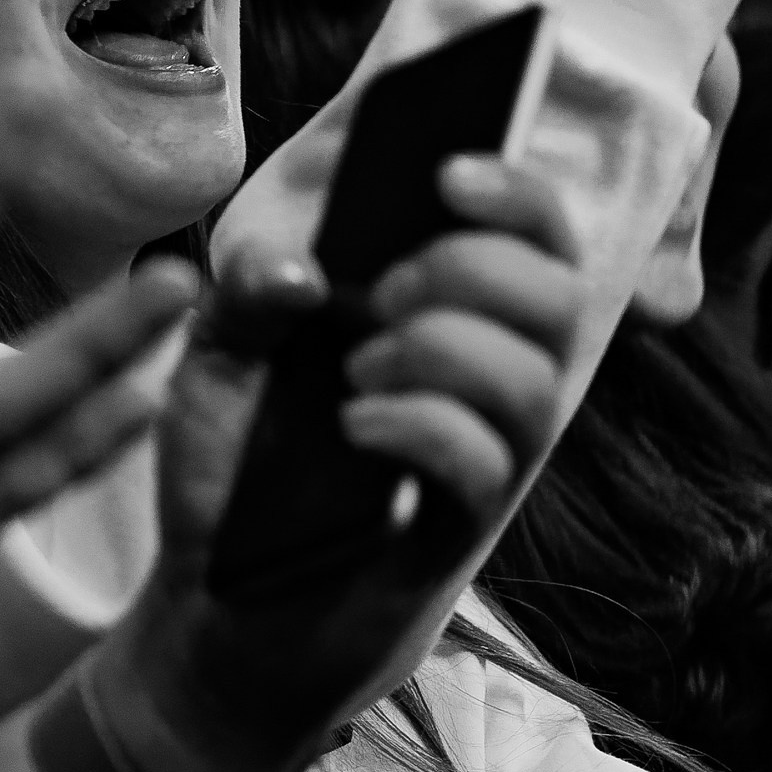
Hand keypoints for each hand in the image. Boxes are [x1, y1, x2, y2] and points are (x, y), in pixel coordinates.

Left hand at [88, 157, 582, 771]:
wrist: (211, 599)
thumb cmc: (237, 467)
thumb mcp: (216, 354)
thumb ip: (250, 289)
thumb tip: (303, 267)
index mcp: (447, 318)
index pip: (539, 239)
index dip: (520, 194)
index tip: (447, 172)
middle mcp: (484, 382)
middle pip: (561, 297)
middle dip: (476, 268)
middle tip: (384, 292)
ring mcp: (479, 460)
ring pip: (537, 384)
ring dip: (447, 350)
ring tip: (357, 367)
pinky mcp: (453, 532)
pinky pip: (485, 467)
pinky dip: (422, 427)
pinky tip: (354, 426)